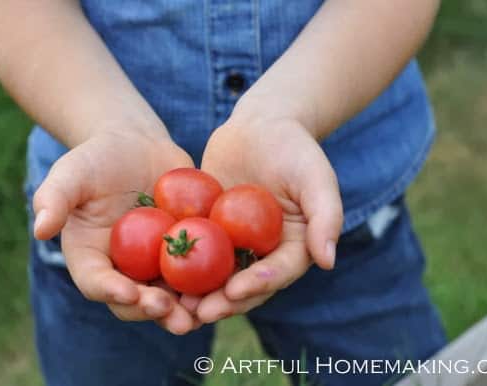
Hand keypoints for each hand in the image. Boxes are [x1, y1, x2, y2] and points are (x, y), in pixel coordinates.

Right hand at [33, 129, 199, 333]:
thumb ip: (54, 198)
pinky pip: (199, 270)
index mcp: (92, 257)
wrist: (137, 147)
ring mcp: (155, 263)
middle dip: (154, 310)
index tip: (129, 293)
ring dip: (186, 307)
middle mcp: (124, 268)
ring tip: (205, 311)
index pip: (97, 282)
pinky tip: (229, 282)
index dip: (111, 292)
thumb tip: (40, 229)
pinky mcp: (185, 251)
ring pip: (171, 293)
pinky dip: (212, 281)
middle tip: (173, 314)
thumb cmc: (97, 158)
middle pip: (136, 300)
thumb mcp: (72, 172)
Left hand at [180, 111, 343, 322]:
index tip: (235, 292)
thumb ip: (327, 217)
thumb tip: (328, 261)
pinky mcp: (210, 228)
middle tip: (200, 312)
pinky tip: (158, 272)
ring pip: (216, 274)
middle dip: (223, 302)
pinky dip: (179, 262)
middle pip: (244, 284)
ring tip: (176, 304)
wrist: (262, 124)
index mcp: (293, 247)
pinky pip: (194, 248)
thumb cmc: (296, 148)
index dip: (258, 285)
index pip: (277, 273)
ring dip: (198, 292)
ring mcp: (234, 242)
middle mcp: (263, 251)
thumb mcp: (317, 178)